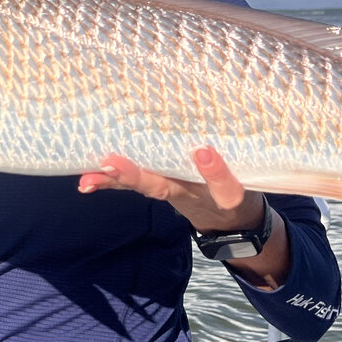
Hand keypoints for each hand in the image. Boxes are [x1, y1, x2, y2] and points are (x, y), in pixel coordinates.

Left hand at [79, 145, 289, 289]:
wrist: (235, 219)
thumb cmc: (246, 184)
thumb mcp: (256, 177)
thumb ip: (248, 156)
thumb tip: (248, 121)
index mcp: (229, 194)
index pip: (225, 186)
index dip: (215, 172)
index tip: (205, 152)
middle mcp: (198, 195)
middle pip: (167, 186)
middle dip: (140, 176)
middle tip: (113, 163)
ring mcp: (176, 192)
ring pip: (145, 185)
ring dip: (117, 178)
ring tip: (92, 170)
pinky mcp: (161, 187)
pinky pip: (133, 186)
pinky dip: (109, 181)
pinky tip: (85, 180)